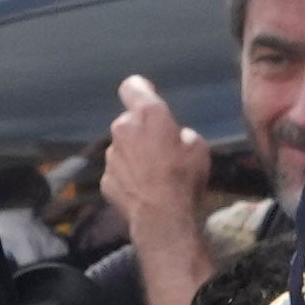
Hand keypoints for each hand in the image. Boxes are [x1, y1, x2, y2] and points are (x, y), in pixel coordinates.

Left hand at [99, 71, 209, 253]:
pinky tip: (142, 191)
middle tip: (161, 150)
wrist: (162, 218)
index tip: (148, 97)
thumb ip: (181, 134)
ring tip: (153, 175)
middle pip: (129, 122)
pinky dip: (128, 177)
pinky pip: (118, 172)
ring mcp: (111, 155)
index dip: (140, 90)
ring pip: (122, 147)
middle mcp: (123, 128)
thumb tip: (176, 138)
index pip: (133, 86)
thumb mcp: (198, 147)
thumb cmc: (184, 177)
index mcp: (148, 115)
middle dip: (142, 131)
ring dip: (134, 155)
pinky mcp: (105, 179)